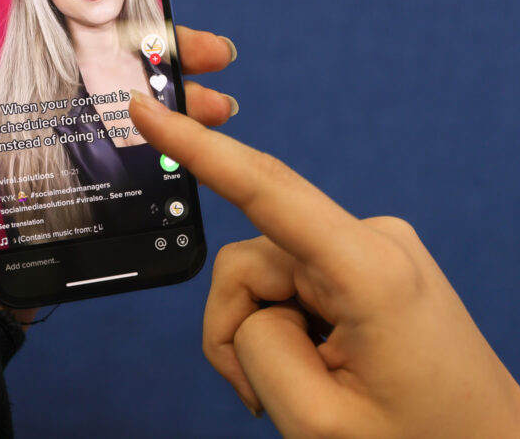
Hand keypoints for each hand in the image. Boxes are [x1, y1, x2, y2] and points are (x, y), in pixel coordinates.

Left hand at [0, 0, 236, 322]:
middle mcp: (17, 116)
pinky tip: (197, 142)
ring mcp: (48, 161)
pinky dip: (164, 151)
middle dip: (156, 51)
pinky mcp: (70, 204)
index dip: (94, 2)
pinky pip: (122, 165)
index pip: (44, 28)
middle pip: (96, 67)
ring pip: (120, 114)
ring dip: (175, 100)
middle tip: (210, 49)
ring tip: (220, 100)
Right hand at [128, 94, 519, 438]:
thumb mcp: (318, 420)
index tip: (147, 111)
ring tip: (300, 391)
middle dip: (239, 327)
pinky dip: (284, 326)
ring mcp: (372, 247)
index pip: (267, 192)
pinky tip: (317, 363)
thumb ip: (256, 347)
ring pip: (266, 276)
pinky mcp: (366, 261)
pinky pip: (292, 280)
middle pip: (252, 263)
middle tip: (260, 398)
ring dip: (263, 335)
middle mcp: (372, 239)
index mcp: (370, 272)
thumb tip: (251, 303)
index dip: (197, 148)